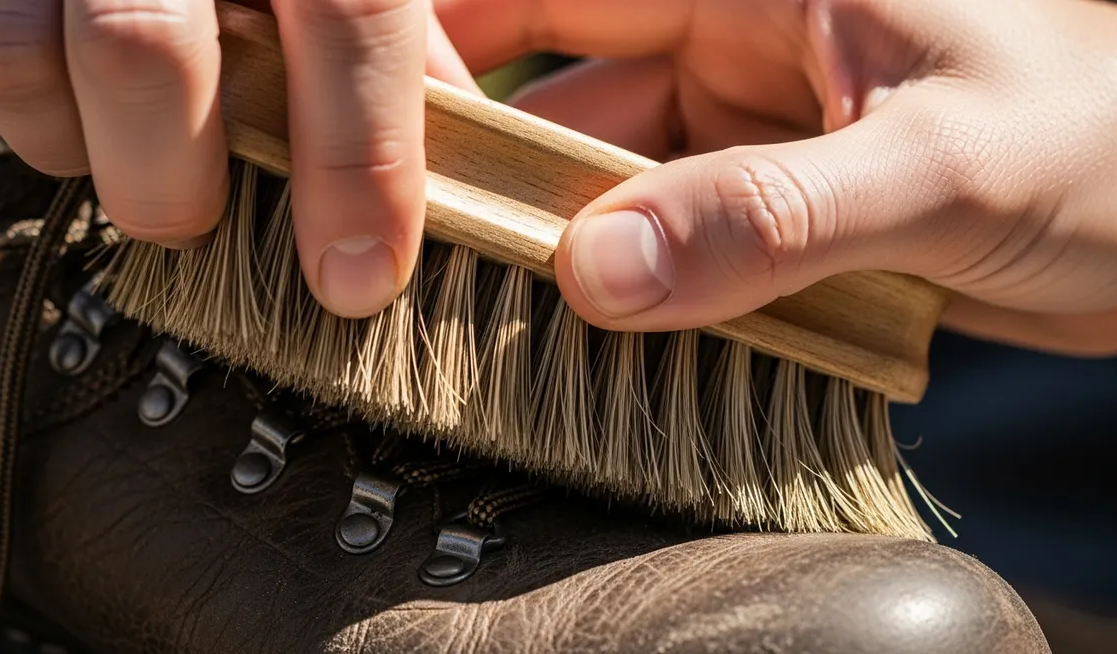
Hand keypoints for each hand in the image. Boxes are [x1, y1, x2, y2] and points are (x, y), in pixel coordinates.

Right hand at [0, 0, 478, 317]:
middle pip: (145, 49)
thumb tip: (458, 167)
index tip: (358, 275)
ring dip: (73, 146)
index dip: (359, 159)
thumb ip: (396, 51)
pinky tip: (57, 98)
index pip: (347, 14)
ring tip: (120, 147)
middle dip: (173, 184)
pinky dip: (2, 109)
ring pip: (17, 56)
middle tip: (192, 220)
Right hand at [439, 0, 1116, 355]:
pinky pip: (672, 245)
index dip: (454, 40)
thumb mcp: (942, 166)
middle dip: (500, 170)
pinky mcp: (773, 210)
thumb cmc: (1111, 141)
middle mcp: (738, 41)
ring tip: (494, 312)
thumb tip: (602, 273)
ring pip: (614, 183)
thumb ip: (772, 215)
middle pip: (568, 94)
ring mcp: (751, 130)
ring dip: (568, 247)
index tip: (380, 115)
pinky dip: (637, 290)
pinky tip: (598, 335)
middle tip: (418, 246)